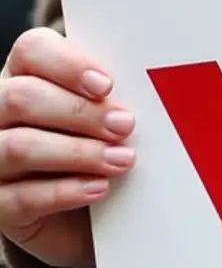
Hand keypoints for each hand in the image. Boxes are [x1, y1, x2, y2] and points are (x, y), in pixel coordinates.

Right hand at [0, 28, 135, 267]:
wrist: (93, 217)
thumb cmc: (104, 150)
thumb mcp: (112, 118)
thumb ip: (117, 98)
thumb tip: (157, 89)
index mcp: (26, 76)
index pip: (32, 51)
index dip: (68, 65)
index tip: (108, 85)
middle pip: (22, 97)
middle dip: (79, 112)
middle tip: (126, 126)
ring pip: (18, 146)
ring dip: (77, 153)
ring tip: (123, 161)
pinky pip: (20, 198)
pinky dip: (65, 192)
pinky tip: (99, 189)